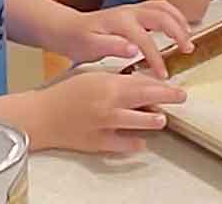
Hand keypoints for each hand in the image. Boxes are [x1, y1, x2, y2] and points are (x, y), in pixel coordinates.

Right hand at [26, 71, 185, 153]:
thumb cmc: (64, 93)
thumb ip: (117, 78)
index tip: (178, 89)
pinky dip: (134, 143)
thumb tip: (141, 81)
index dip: (165, 87)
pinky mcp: (98, 143)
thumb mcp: (93, 76)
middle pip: (147, 102)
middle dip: (167, 101)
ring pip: (139, 124)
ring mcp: (105, 126)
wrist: (41, 115)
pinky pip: (123, 145)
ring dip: (153, 121)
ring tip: (160, 119)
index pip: (145, 84)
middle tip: (180, 99)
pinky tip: (140, 140)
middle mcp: (109, 105)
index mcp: (108, 85)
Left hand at [50, 0, 195, 77]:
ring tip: (188, 37)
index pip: (145, 40)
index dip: (156, 58)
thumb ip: (112, 46)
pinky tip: (178, 26)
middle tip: (188, 49)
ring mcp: (133, 9)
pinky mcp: (134, 12)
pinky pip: (159, 8)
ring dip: (179, 20)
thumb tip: (134, 49)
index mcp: (120, 22)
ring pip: (163, 8)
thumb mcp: (90, 47)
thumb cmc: (78, 39)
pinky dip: (173, 15)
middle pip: (162, 17)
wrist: (67, 28)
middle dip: (178, 32)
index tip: (163, 75)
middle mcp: (129, 12)